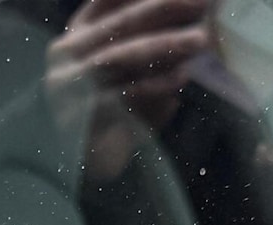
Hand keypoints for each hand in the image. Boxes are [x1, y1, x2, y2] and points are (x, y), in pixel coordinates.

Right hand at [45, 0, 210, 179]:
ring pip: (121, 55)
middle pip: (120, 23)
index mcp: (77, 33)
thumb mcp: (129, 67)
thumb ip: (151, 39)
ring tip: (201, 39)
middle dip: (165, 8)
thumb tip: (200, 14)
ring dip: (165, 44)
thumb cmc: (113, 107)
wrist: (84, 160)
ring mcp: (69, 85)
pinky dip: (155, 85)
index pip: (109, 0)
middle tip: (205, 0)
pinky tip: (181, 77)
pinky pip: (123, 94)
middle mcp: (67, 54)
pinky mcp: (80, 115)